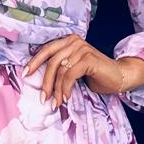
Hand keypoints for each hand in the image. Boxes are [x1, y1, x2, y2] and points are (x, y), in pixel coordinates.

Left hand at [23, 35, 143, 105]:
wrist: (119, 77)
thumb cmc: (96, 75)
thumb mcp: (73, 70)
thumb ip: (60, 69)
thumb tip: (41, 83)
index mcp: (68, 41)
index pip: (46, 50)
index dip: (34, 62)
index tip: (24, 75)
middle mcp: (74, 41)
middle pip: (51, 61)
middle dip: (45, 82)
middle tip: (43, 97)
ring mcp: (82, 48)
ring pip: (60, 70)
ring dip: (57, 89)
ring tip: (57, 102)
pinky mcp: (88, 58)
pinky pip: (70, 75)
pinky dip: (66, 88)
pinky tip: (67, 97)